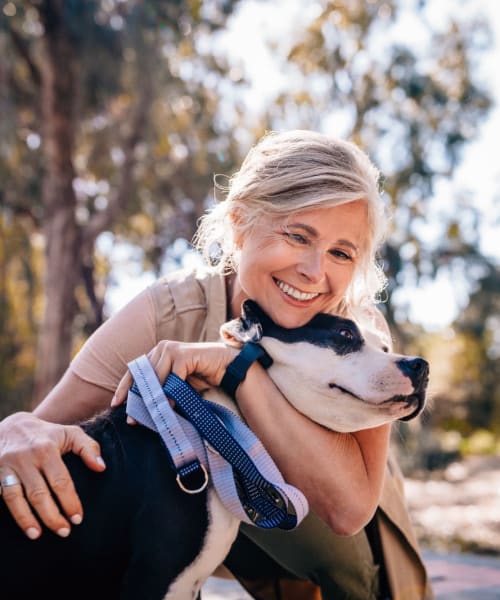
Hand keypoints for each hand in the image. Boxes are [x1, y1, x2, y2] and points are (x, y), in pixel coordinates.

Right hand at [0, 412, 105, 538]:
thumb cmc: (47, 434)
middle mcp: (25, 458)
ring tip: (37, 535)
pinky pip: (1, 496)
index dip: (70, 502)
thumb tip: (101, 468)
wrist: (11, 426)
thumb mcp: (70, 433)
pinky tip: (20, 525)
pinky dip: (10, 513)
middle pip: (39, 494)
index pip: (60, 481)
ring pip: (15, 498)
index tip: (78, 518)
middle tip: (65, 531)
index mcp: (46, 449)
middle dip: (52, 516)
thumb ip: (88, 448)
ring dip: (26, 519)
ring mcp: (6, 467)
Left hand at [112, 340, 238, 407]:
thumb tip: (140, 411)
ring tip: (150, 416)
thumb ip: (160, 391)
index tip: (116, 404)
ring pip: (156, 377)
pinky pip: (173, 377)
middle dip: (137, 399)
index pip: (135, 371)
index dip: (124, 388)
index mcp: (156, 353)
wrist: (225, 367)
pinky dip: (170, 393)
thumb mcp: (175, 385)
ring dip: (153, 399)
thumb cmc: (200, 376)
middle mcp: (161, 348)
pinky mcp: (183, 354)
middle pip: (142, 376)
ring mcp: (172, 349)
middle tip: (132, 419)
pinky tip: (170, 406)